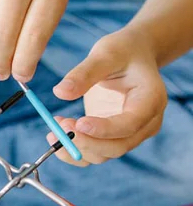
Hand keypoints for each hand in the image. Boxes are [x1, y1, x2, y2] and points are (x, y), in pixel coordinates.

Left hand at [49, 27, 167, 165]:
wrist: (133, 56)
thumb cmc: (123, 51)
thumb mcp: (106, 53)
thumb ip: (84, 73)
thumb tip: (59, 92)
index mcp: (151, 100)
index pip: (130, 124)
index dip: (104, 129)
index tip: (77, 124)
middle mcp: (145, 123)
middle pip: (117, 146)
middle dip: (85, 142)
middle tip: (59, 126)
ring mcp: (130, 133)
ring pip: (103, 154)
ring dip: (75, 147)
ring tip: (55, 125)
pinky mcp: (113, 137)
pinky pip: (94, 153)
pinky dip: (73, 149)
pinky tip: (56, 134)